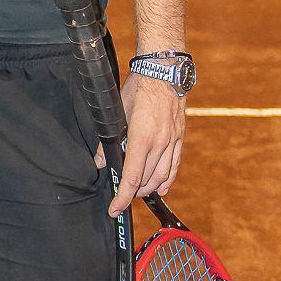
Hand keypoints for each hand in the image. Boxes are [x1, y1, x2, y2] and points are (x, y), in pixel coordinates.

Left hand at [97, 74, 185, 215]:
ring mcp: (172, 141)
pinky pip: (175, 165)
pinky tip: (162, 188)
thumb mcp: (118, 112)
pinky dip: (168, 180)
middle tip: (122, 197)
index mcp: (142, 138)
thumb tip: (101, 162)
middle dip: (133, 194)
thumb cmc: (139, 88)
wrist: (164, 70)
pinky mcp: (179, 137)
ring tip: (138, 194)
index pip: (131, 178)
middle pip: (146, 180)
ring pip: (162, 176)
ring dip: (149, 189)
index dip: (122, 198)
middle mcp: (160, 143)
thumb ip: (109, 141)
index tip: (114, 209)